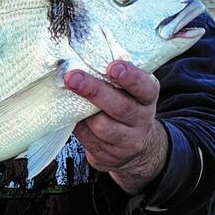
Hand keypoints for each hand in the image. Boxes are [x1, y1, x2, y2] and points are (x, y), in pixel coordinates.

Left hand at [64, 60, 168, 193]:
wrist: (135, 145)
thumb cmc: (125, 106)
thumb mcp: (129, 90)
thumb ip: (114, 77)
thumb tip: (79, 58)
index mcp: (148, 98)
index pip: (145, 87)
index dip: (131, 77)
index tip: (113, 67)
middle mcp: (141, 120)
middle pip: (120, 107)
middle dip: (94, 91)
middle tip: (73, 77)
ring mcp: (127, 141)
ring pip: (102, 126)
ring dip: (82, 111)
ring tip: (67, 93)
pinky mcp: (109, 156)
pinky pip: (88, 139)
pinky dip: (77, 126)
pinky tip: (70, 115)